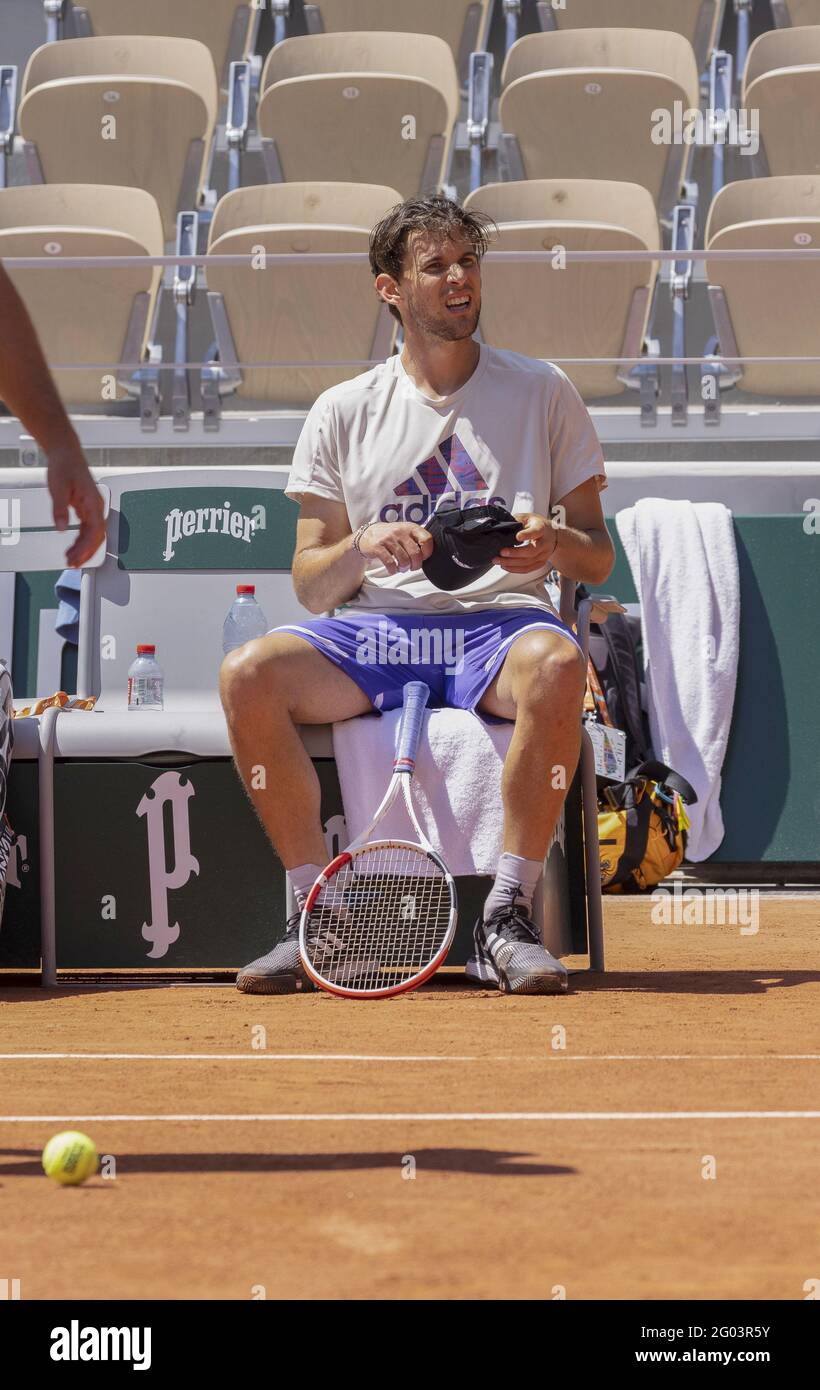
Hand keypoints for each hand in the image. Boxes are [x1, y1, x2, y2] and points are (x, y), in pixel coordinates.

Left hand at [47, 445, 105, 567]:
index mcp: (93, 502)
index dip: (87, 547)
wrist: (66, 453)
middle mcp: (96, 507)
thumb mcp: (58, 488)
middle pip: (96, 536)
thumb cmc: (65, 466)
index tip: (77, 558)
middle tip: (73, 564)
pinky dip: (81, 540)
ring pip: (92, 534)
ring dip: (83, 548)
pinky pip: (87, 529)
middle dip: (86, 552)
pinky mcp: (86, 508)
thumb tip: (62, 528)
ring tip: (71, 559)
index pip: (95, 531)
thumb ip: (60, 510)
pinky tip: (73, 547)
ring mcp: (92, 508)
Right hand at [357, 521, 432, 572]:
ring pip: (403, 560)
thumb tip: (428, 555)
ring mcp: (388, 539)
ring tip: (402, 568)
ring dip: (404, 568)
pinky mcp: (378, 547)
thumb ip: (417, 540)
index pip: (427, 539)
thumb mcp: (406, 532)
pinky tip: (392, 570)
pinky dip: (393, 570)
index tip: (423, 558)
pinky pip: (390, 563)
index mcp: (411, 528)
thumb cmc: (392, 536)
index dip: (427, 552)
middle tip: (412, 567)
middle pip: (415, 553)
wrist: (368, 534)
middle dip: (415, 565)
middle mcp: (400, 531)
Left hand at [492, 512, 557, 572]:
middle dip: (515, 553)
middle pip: (531, 551)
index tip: (517, 537)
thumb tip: (503, 526)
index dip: (527, 535)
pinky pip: (527, 569)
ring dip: (511, 563)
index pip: (536, 532)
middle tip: (501, 552)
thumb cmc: (538, 525)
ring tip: (497, 560)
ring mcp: (543, 555)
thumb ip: (517, 520)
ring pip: (527, 562)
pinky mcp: (540, 563)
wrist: (553, 536)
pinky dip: (514, 569)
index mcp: (541, 529)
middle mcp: (544, 543)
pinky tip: (505, 566)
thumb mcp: (529, 517)